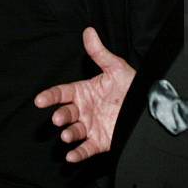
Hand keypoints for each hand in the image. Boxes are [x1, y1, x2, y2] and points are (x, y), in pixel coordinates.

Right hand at [35, 27, 135, 161]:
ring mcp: (91, 126)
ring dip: (69, 134)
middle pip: (66, 113)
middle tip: (59, 118)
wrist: (148, 104)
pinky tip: (71, 156)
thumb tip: (89, 31)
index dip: (50, 96)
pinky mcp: (101, 141)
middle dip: (60, 116)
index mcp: (84, 92)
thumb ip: (99, 52)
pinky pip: (87, 149)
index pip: (62, 93)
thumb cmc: (130, 85)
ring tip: (67, 135)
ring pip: (74, 132)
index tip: (39, 100)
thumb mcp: (115, 67)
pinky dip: (78, 153)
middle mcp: (84, 110)